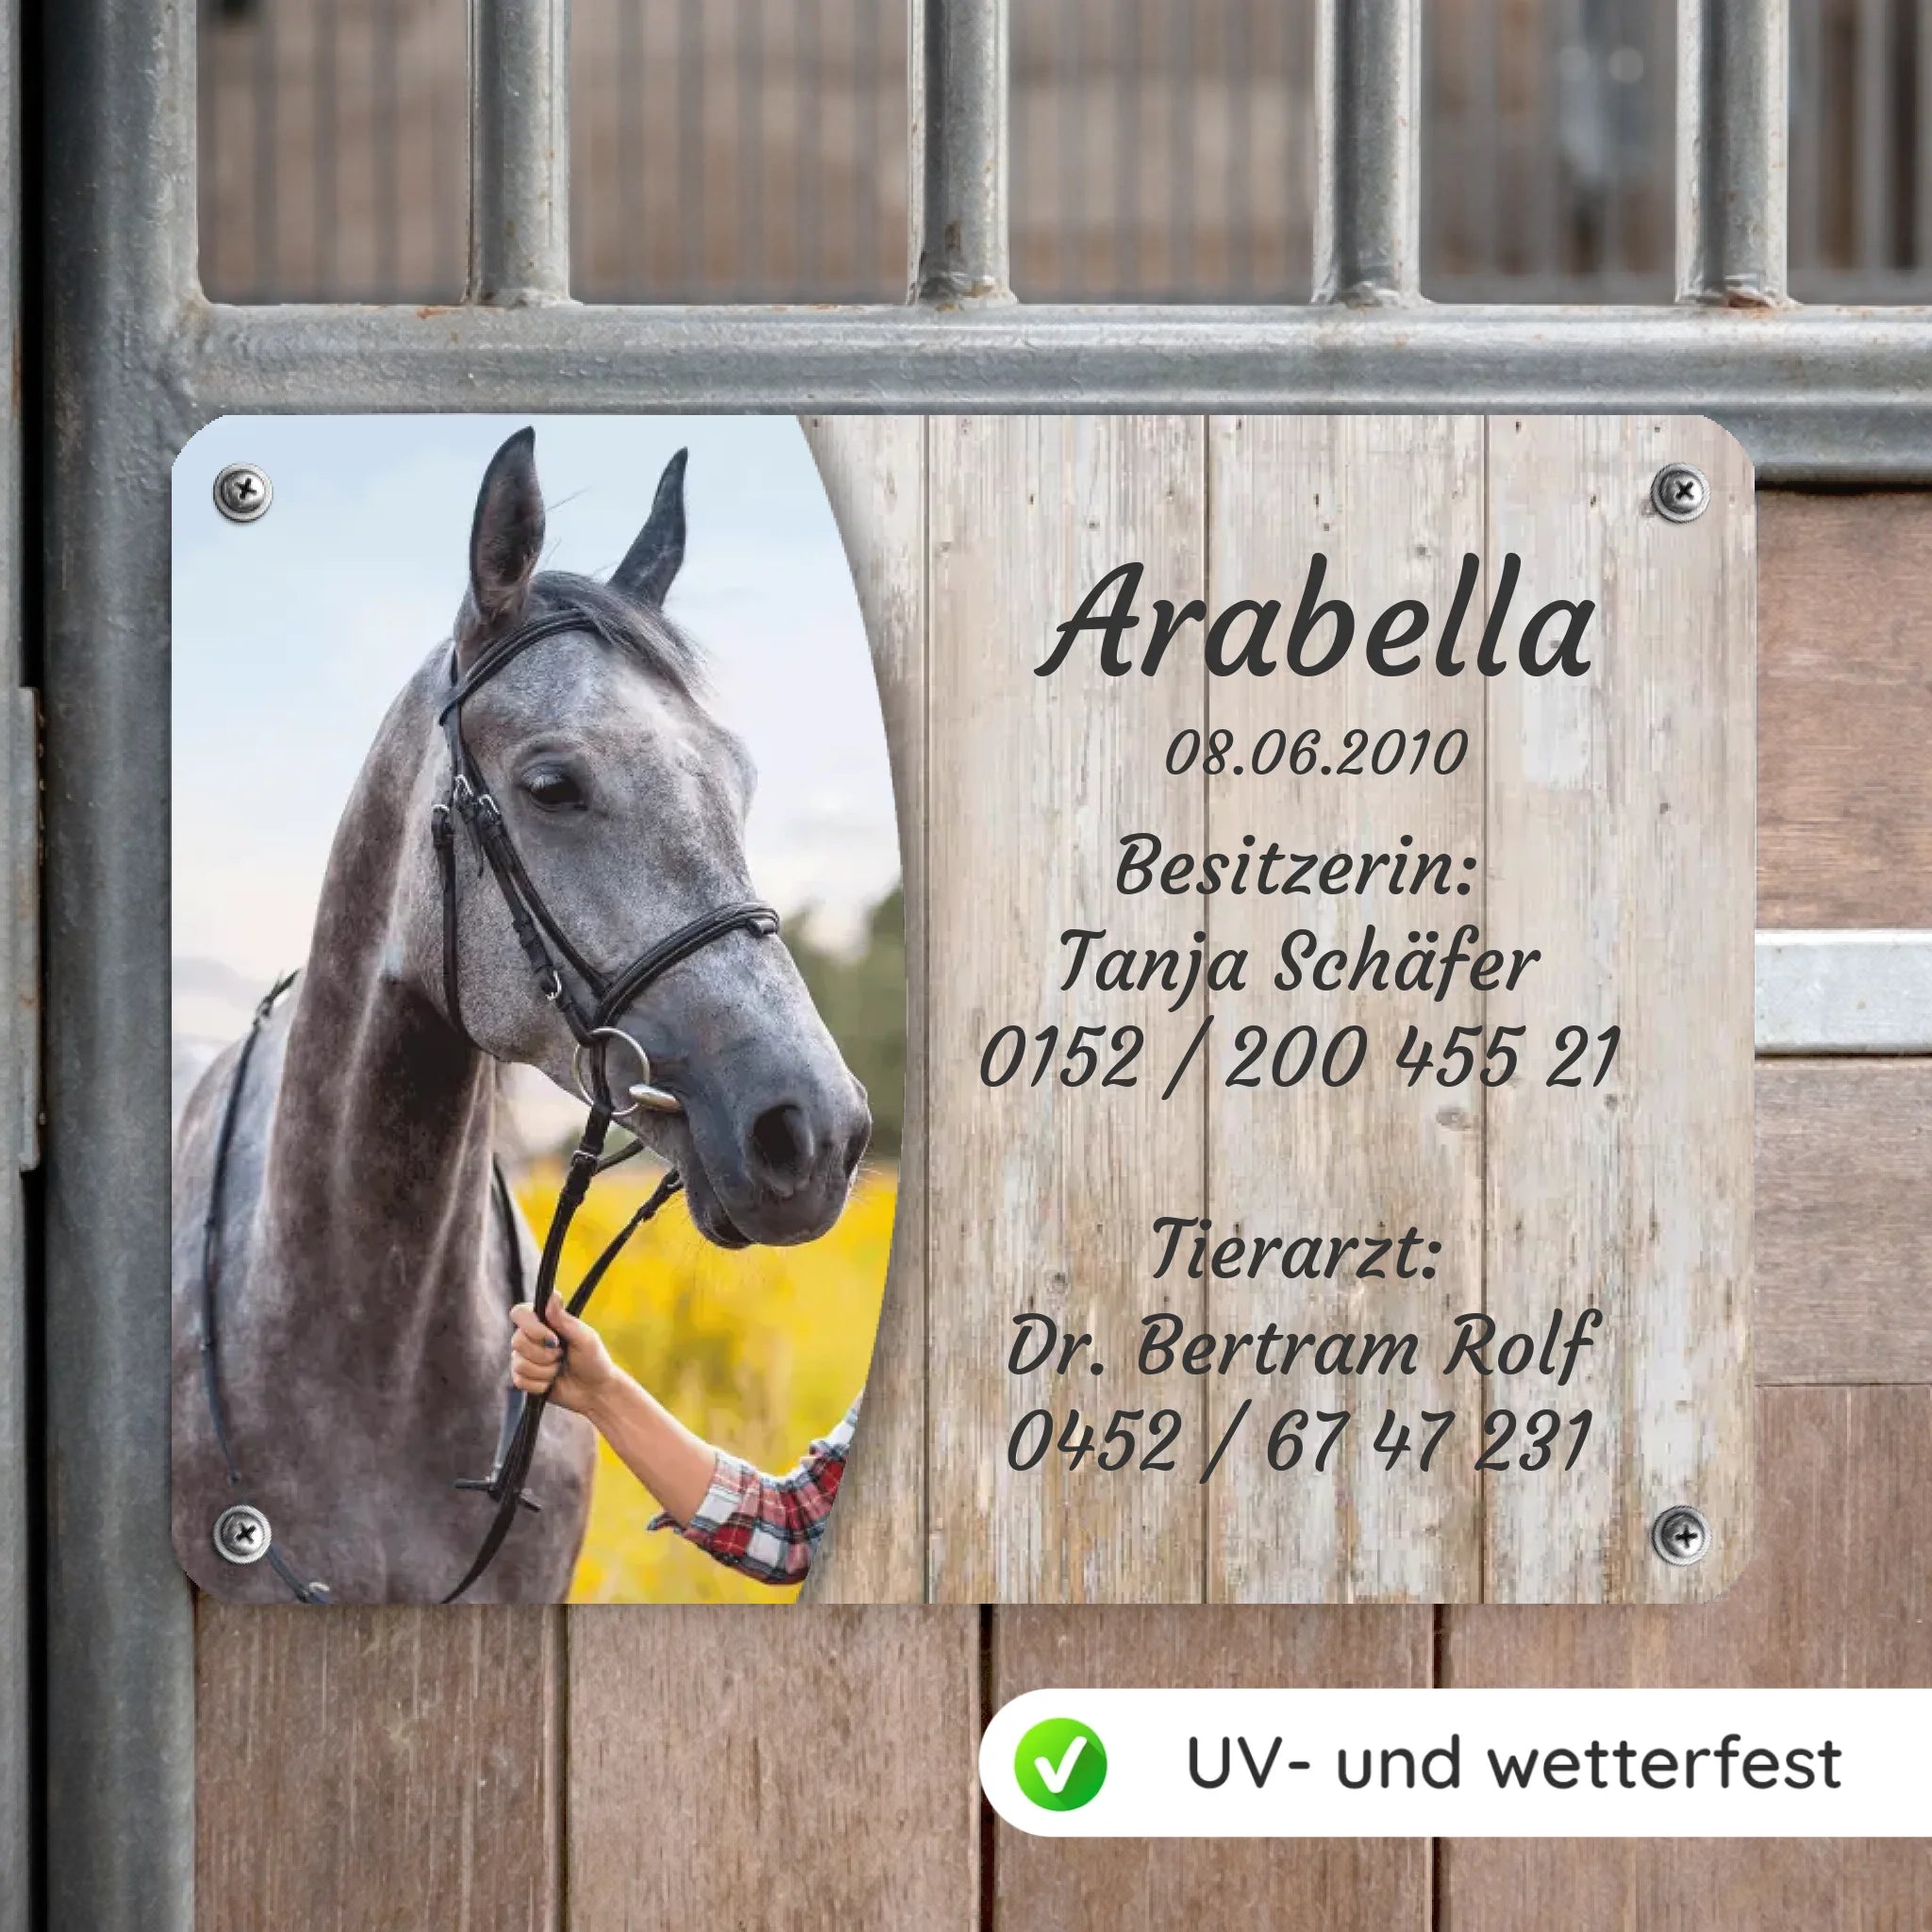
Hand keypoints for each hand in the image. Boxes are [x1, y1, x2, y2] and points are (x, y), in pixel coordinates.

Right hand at [509, 1295, 617, 1416]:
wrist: (594, 1391)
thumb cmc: (593, 1360)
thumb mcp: (584, 1338)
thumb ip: (564, 1319)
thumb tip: (552, 1294)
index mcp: (545, 1321)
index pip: (519, 1313)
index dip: (532, 1327)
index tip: (553, 1339)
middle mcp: (531, 1337)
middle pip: (517, 1340)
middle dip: (543, 1354)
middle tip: (562, 1356)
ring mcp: (526, 1358)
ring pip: (519, 1363)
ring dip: (545, 1371)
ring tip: (559, 1369)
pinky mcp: (524, 1378)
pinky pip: (520, 1380)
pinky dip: (540, 1384)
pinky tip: (552, 1382)